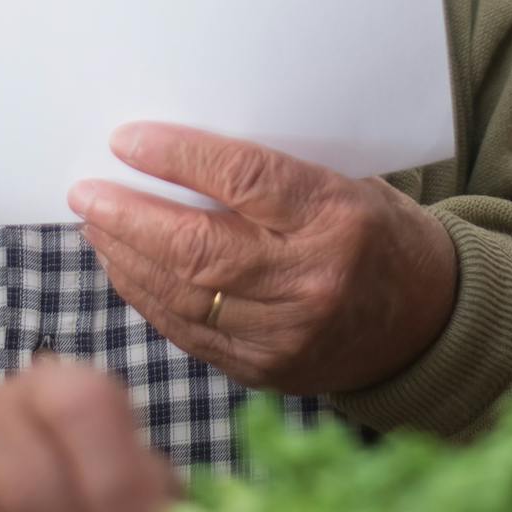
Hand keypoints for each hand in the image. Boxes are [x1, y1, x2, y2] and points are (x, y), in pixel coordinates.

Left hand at [68, 124, 458, 395]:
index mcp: (337, 217)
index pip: (243, 180)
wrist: (425, 323)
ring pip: (182, 295)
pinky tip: (126, 267)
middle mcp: (310, 281)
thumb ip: (272, 178)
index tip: (126, 141)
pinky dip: (148, 296)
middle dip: (130, 216)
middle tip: (86, 190)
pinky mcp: (264, 371)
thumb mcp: (344, 184)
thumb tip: (174, 155)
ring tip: (96, 224)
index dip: (176, 158)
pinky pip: (186, 332)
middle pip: (198, 248)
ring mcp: (285, 335)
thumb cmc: (376, 234)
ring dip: (127, 257)